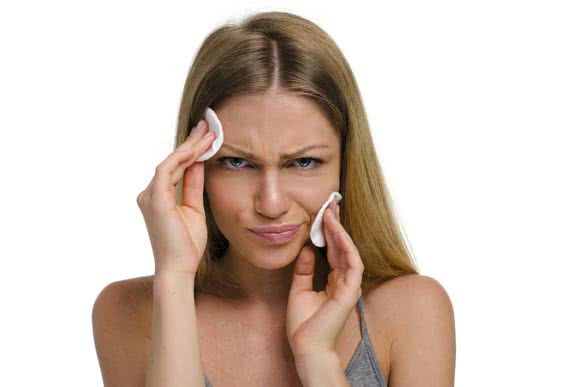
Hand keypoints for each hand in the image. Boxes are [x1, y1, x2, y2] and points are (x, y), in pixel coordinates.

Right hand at [136, 119, 215, 276]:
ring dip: (191, 146)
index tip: (207, 137)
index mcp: (158, 197)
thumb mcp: (195, 209)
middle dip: (192, 142)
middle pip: (172, 160)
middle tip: (208, 126)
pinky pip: (168, 169)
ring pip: (171, 161)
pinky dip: (184, 158)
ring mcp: (149, 195)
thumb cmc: (186, 244)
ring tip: (210, 134)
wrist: (179, 268)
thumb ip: (194, 185)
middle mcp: (149, 193)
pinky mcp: (155, 199)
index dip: (191, 150)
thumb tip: (200, 163)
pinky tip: (199, 149)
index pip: (175, 167)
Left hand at [286, 200, 363, 356]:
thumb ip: (304, 269)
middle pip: (342, 246)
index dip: (329, 231)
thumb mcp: (299, 289)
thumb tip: (306, 247)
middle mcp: (344, 281)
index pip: (334, 250)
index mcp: (334, 281)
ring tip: (330, 212)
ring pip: (348, 250)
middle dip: (336, 225)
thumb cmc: (303, 324)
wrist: (306, 347)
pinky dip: (345, 244)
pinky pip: (352, 262)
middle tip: (329, 204)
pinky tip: (336, 230)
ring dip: (340, 230)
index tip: (322, 213)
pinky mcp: (351, 291)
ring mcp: (350, 285)